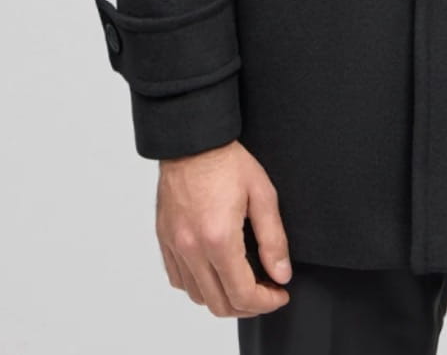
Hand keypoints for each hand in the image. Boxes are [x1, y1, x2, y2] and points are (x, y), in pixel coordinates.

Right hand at [155, 139, 292, 317]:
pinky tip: (215, 271)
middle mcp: (192, 248)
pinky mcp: (165, 239)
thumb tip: (281, 274)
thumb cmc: (227, 160)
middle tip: (266, 292)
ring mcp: (175, 245)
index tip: (280, 293)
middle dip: (248, 306)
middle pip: (219, 304)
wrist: (192, 140)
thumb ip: (273, 239)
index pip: (242, 294)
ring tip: (243, 283)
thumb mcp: (262, 193)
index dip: (266, 302)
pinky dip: (199, 285)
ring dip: (223, 298)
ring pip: (198, 296)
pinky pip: (179, 279)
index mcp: (218, 238)